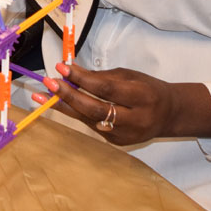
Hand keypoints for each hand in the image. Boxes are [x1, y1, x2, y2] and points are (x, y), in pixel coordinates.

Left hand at [31, 61, 210, 145]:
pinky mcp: (117, 143)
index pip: (106, 89)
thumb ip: (102, 76)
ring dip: (64, 107)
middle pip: (95, 109)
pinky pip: (92, 125)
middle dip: (68, 95)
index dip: (82, 79)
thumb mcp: (129, 76)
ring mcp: (125, 135)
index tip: (62, 67)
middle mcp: (135, 120)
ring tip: (42, 96)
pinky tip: (60, 104)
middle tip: (49, 83)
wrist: (169, 114)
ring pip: (88, 119)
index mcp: (142, 97)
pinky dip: (76, 113)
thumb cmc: (148, 88)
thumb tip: (71, 71)